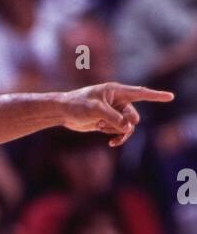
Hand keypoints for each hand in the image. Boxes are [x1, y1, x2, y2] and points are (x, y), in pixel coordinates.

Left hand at [58, 83, 173, 146]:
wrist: (64, 112)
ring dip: (118, 131)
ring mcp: (115, 112)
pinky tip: (111, 143)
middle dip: (124, 122)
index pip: (140, 93)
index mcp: (116, 91)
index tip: (170, 97)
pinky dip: (118, 137)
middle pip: (133, 115)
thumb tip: (126, 127)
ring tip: (101, 127)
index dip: (156, 96)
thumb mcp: (94, 109)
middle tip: (107, 123)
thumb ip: (112, 117)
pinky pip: (121, 132)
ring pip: (128, 126)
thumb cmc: (77, 104)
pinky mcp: (109, 122)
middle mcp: (118, 101)